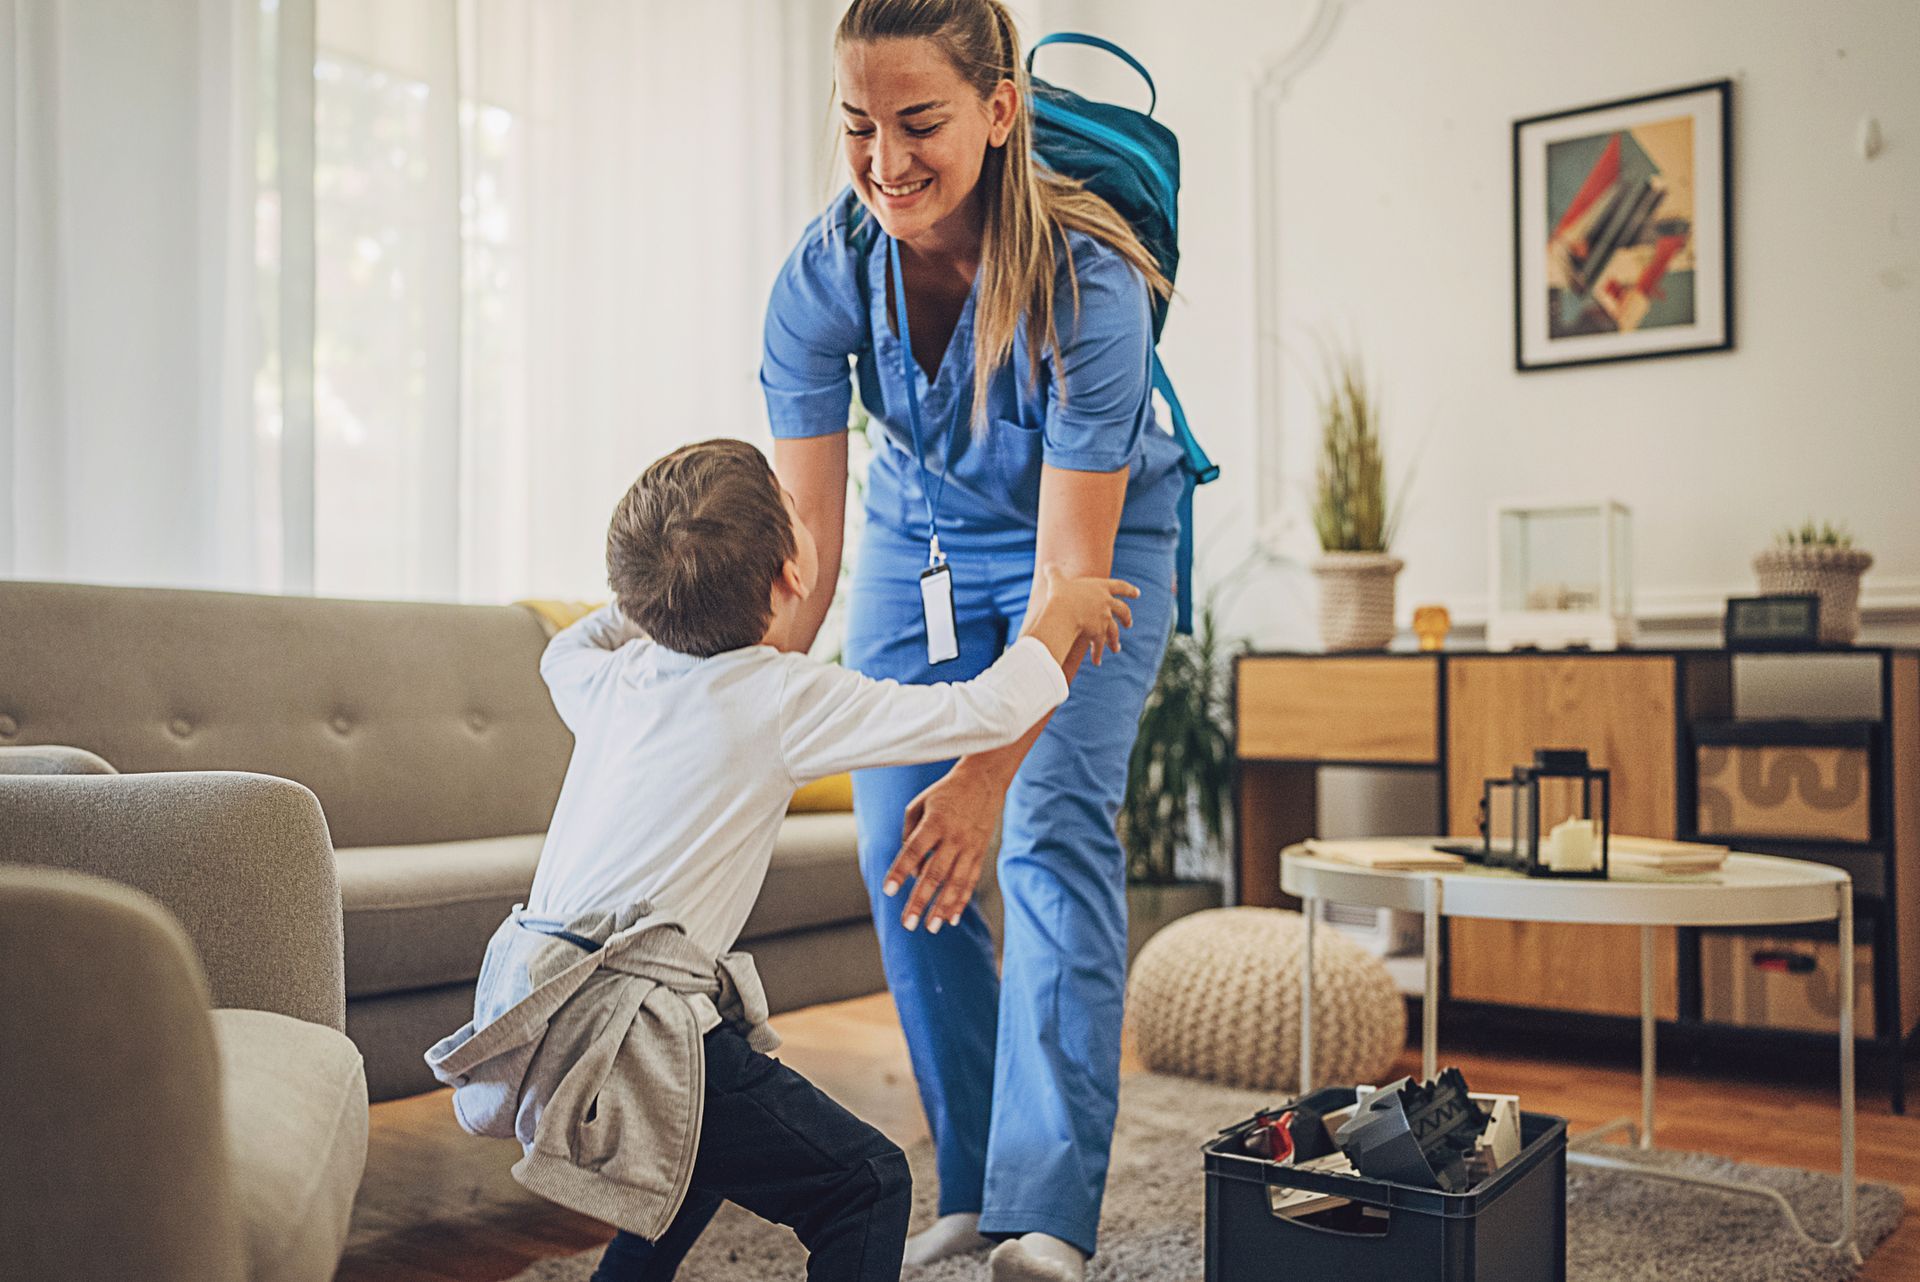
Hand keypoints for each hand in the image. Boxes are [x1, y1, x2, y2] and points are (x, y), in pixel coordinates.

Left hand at [880, 764, 1008, 932]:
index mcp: (935, 821)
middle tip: (908, 923)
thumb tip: (912, 870)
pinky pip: (970, 881)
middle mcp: (954, 836)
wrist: (984, 781)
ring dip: (942, 907)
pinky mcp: (980, 853)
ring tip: (931, 927)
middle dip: (921, 900)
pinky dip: (961, 901)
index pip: (914, 849)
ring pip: (955, 882)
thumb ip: (909, 834)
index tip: (888, 890)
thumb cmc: (945, 794)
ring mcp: (970, 847)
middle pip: (935, 872)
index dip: (901, 870)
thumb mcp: (920, 804)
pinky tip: (951, 918)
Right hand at [1027, 565, 1138, 667]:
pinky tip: (1097, 661)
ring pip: (1114, 631)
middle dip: (1126, 618)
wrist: (1064, 613)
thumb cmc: (1061, 595)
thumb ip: (1054, 573)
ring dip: (1115, 641)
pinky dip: (1097, 654)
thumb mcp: (1057, 581)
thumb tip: (1046, 565)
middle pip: (1123, 611)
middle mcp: (1107, 604)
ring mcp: (1104, 620)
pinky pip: (1099, 646)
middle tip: (1129, 624)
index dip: (1129, 590)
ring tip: (1116, 648)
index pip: (1121, 587)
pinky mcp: (1098, 634)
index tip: (1137, 594)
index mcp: (1101, 588)